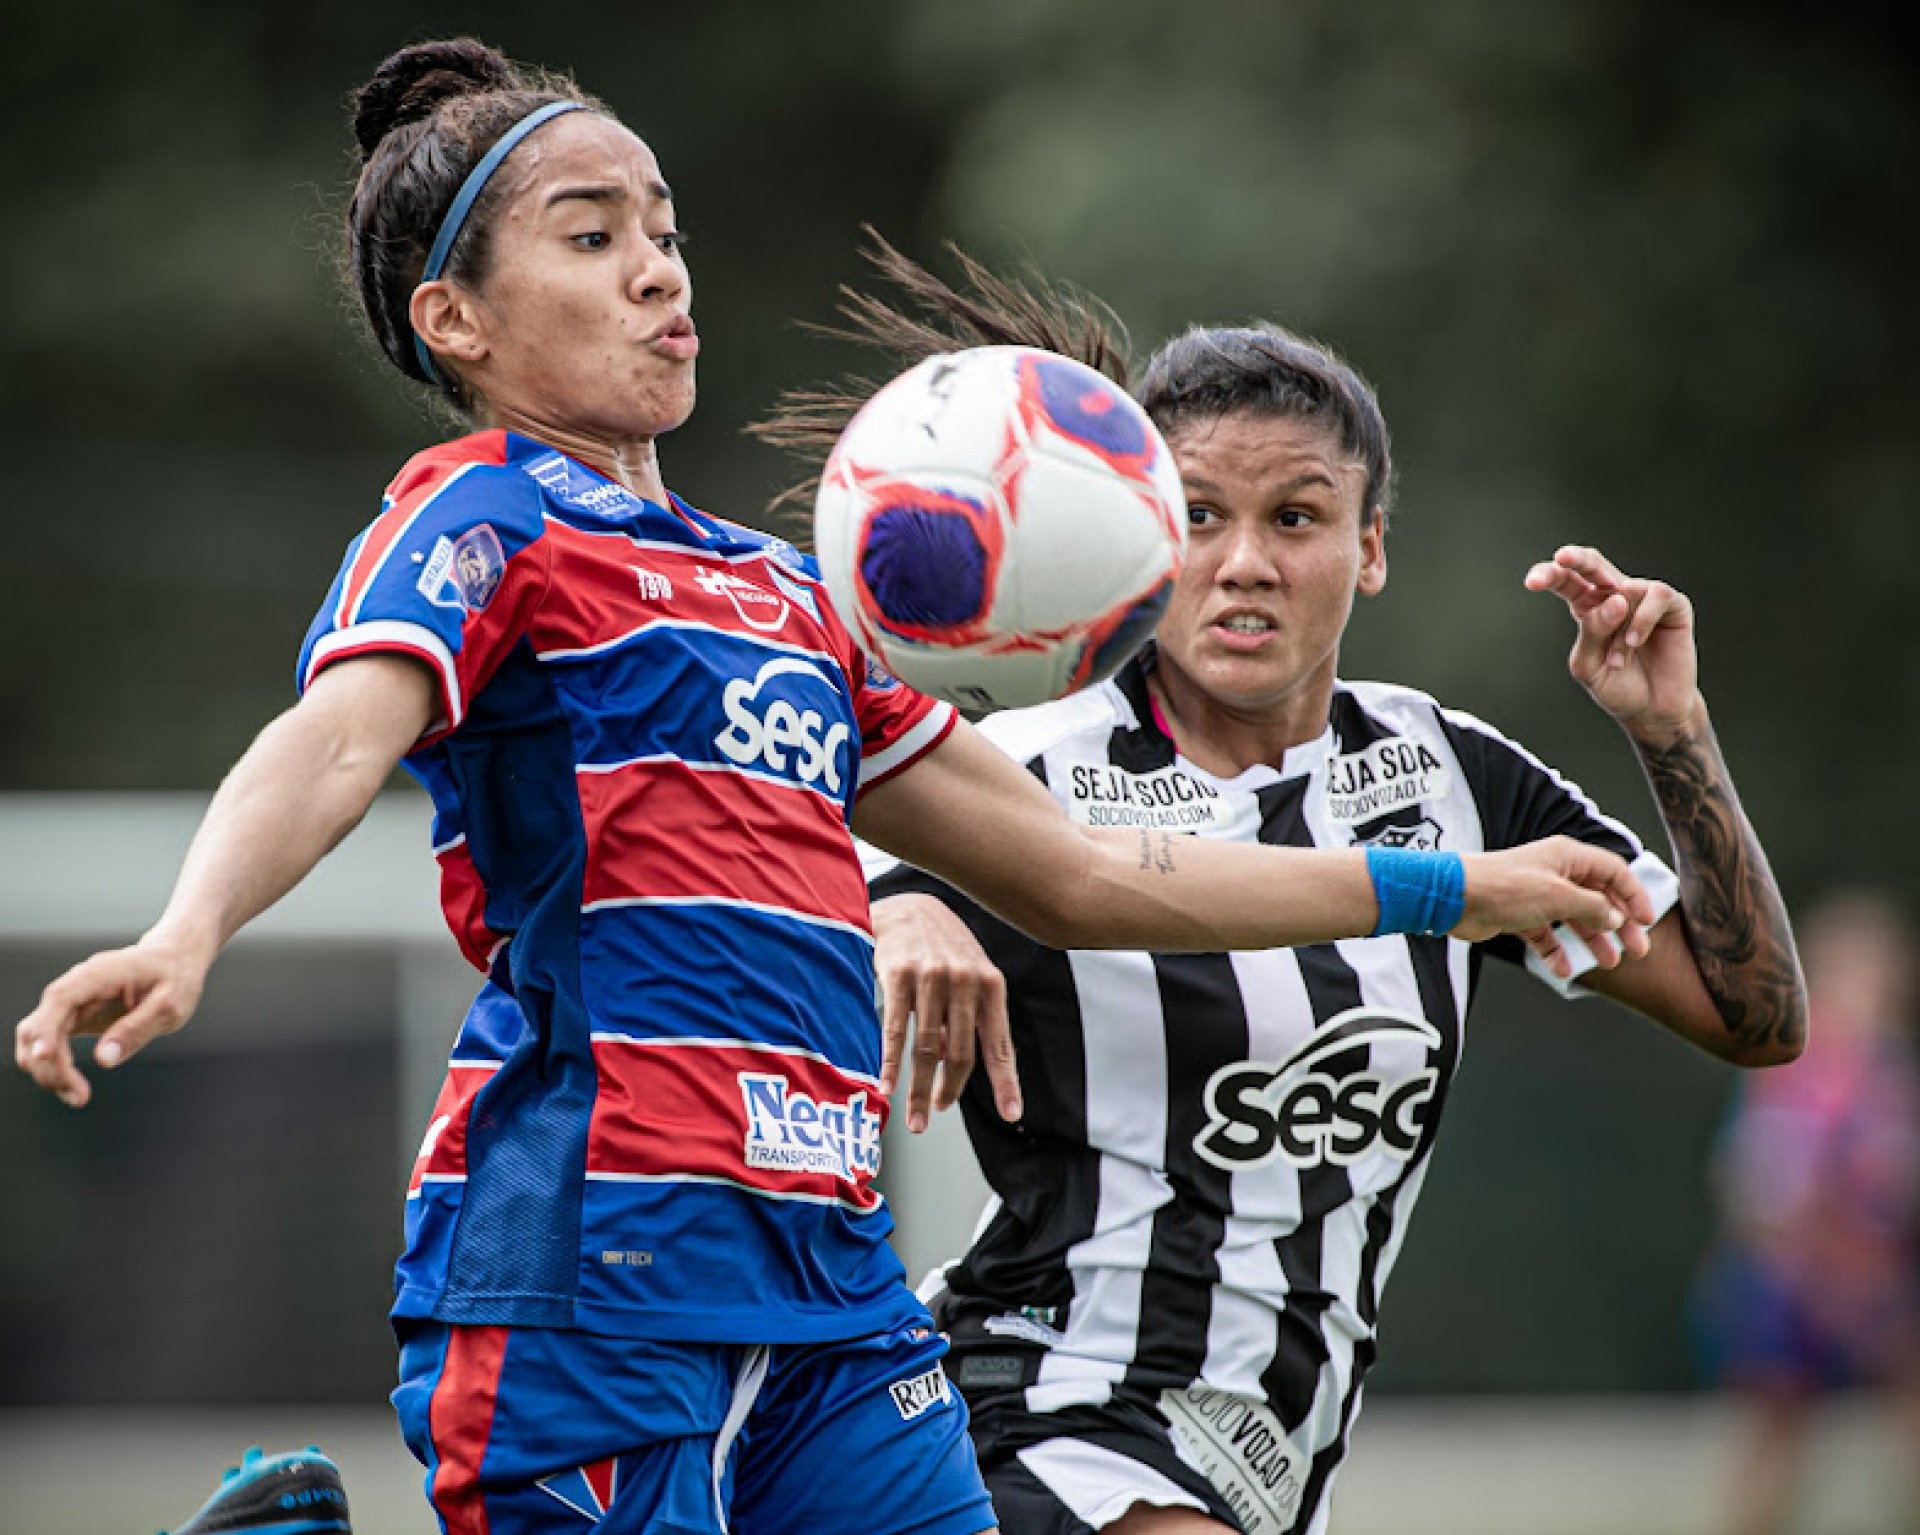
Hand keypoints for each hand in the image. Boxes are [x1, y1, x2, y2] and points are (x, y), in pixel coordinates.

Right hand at [14, 937, 209, 1106]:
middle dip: (50, 1064)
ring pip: (36, 1038)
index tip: (45, 1055)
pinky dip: (54, 1066)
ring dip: (48, 1070)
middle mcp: (76, 985)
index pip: (60, 999)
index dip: (46, 1027)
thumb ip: (137, 1029)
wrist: (174, 961)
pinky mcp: (72, 1016)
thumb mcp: (170, 1004)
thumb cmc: (175, 978)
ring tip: (78, 1097)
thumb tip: (104, 1060)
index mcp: (99, 974)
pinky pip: (49, 1043)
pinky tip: (74, 1086)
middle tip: (79, 1096)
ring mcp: (71, 1002)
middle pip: (40, 1025)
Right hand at [873, 893, 1019, 1133]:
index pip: (1000, 1045)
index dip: (1006, 1083)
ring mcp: (932, 977)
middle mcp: (965, 981)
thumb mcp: (969, 977)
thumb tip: (949, 1061)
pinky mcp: (899, 974)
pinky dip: (892, 1063)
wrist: (909, 906)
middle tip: (937, 1113)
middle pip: (961, 1053)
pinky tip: (888, 1085)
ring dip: (919, 1090)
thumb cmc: (944, 949)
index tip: (1011, 1113)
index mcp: (991, 985)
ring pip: (927, 1049)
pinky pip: (896, 1030)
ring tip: (916, 1118)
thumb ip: (967, 1019)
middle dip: (949, 1091)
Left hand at [1454, 836, 1653, 976]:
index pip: (1614, 872)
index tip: (1647, 921)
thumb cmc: (1502, 887)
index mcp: (1567, 857)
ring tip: (1607, 962)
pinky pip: (1546, 935)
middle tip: (1636, 949)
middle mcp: (1554, 873)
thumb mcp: (1558, 897)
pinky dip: (1556, 951)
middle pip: (1598, 898)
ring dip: (1592, 940)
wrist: (1454, 898)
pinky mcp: (1519, 915)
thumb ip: (1593, 908)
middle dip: (1618, 924)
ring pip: (1574, 918)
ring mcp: (1536, 894)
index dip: (1633, 895)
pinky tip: (1562, 969)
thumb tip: (1615, 918)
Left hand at [1525, 545, 1702, 744]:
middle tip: (1563, 558)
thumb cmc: (1617, 686)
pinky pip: (1656, 595)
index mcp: (1587, 607)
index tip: (1532, 582)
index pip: (1566, 581)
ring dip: (1618, 628)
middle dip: (1577, 558)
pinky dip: (1643, 619)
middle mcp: (1615, 596)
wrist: (1652, 710)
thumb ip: (1591, 634)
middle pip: (1593, 564)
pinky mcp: (1673, 605)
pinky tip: (1636, 641)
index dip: (1549, 575)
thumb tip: (1615, 601)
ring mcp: (1644, 598)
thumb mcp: (1589, 665)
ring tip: (1618, 659)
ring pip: (1625, 591)